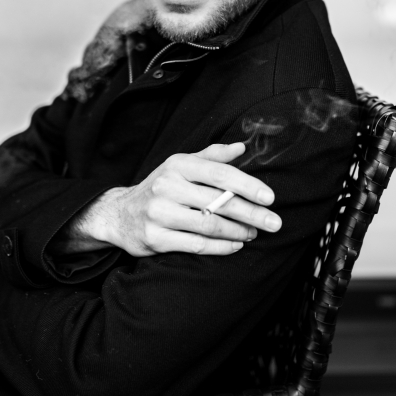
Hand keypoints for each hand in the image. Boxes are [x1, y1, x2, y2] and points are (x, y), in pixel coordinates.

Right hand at [79, 143, 281, 256]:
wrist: (120, 214)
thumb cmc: (161, 187)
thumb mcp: (181, 165)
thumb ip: (212, 156)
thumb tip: (242, 147)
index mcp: (178, 164)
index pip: (220, 173)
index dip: (248, 185)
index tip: (270, 197)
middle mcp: (167, 186)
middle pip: (219, 202)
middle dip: (252, 213)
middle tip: (275, 222)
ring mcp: (159, 213)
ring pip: (210, 226)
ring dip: (238, 231)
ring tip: (255, 233)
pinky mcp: (155, 238)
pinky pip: (197, 245)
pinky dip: (221, 247)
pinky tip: (236, 244)